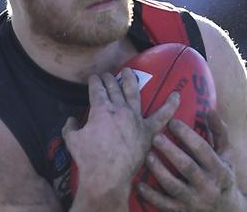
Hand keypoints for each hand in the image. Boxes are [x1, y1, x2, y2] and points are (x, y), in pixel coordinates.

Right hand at [62, 69, 179, 198]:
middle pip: (114, 87)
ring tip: (129, 71)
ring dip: (131, 80)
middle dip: (109, 79)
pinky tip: (177, 95)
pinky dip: (170, 105)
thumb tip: (70, 119)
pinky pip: (162, 116)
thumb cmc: (88, 159)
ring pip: (134, 93)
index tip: (93, 78)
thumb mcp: (72, 140)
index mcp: (101, 109)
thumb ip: (70, 127)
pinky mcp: (148, 131)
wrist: (107, 176)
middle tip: (107, 75)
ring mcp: (135, 118)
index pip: (97, 89)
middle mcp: (119, 109)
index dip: (94, 81)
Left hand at [138, 109, 241, 210]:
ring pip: (174, 186)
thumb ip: (219, 132)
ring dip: (159, 171)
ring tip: (147, 156)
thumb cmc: (223, 174)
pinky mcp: (181, 211)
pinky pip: (164, 205)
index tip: (172, 122)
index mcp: (219, 169)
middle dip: (170, 151)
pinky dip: (151, 196)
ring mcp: (194, 201)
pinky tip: (139, 185)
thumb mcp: (226, 154)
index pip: (203, 150)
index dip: (187, 135)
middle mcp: (208, 186)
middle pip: (187, 167)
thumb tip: (209, 109)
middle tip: (155, 137)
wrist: (226, 211)